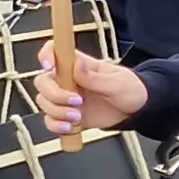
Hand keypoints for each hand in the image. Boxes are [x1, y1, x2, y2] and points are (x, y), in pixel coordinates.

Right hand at [33, 44, 148, 135]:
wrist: (136, 113)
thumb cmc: (131, 90)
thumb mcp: (118, 83)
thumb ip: (96, 78)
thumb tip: (77, 66)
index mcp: (78, 64)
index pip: (53, 50)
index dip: (46, 55)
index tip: (49, 67)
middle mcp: (67, 79)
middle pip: (42, 82)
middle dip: (54, 95)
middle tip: (77, 102)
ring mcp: (64, 98)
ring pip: (43, 102)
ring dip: (57, 112)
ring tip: (78, 118)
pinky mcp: (66, 115)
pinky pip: (50, 121)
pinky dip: (56, 126)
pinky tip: (71, 128)